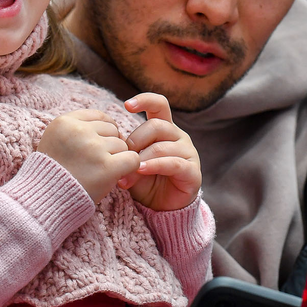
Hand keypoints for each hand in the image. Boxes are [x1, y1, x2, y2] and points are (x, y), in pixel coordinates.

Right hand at [38, 110, 139, 203]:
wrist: (45, 201)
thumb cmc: (52, 173)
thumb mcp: (54, 140)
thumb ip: (77, 128)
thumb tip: (113, 126)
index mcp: (64, 122)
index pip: (99, 116)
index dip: (103, 132)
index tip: (98, 146)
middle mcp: (79, 131)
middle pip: (112, 130)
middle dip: (109, 146)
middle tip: (96, 163)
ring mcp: (94, 148)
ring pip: (122, 145)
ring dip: (116, 159)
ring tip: (99, 172)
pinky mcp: (107, 167)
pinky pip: (132, 159)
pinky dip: (129, 168)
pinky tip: (118, 176)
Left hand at [119, 93, 200, 211]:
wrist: (161, 207)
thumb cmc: (145, 180)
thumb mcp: (132, 162)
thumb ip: (126, 151)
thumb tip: (114, 146)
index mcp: (164, 129)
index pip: (159, 104)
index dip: (145, 100)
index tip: (126, 105)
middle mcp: (178, 136)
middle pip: (157, 126)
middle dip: (135, 140)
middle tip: (123, 156)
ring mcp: (188, 153)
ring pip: (162, 146)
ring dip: (141, 158)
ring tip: (128, 171)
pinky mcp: (193, 172)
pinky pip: (173, 163)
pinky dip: (155, 166)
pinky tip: (142, 170)